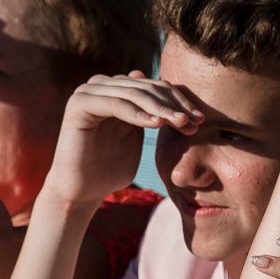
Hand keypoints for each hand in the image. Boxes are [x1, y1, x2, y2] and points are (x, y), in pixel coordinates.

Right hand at [45, 73, 201, 207]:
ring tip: (181, 124)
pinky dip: (139, 114)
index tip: (200, 120)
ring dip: (161, 109)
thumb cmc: (110, 169)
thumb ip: (150, 115)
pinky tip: (158, 125)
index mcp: (114, 90)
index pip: (154, 86)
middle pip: (146, 87)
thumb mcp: (138, 137)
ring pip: (134, 94)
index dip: (178, 101)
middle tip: (195, 123)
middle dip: (174, 105)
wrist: (81, 192)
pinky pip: (116, 105)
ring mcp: (87, 93)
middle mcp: (100, 86)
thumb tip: (168, 95)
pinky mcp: (79, 105)